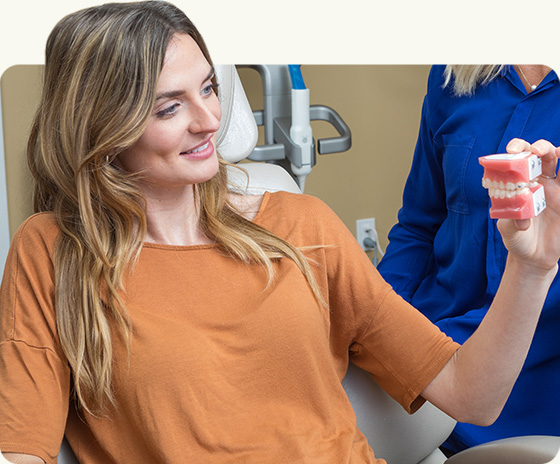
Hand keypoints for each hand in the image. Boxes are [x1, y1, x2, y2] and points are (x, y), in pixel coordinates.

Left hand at [498, 138, 559, 272]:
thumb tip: (523, 218)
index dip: (519, 148)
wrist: (533, 257)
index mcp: (522, 183)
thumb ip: (513, 220)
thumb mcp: (509, 230)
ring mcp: (559, 191)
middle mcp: (542, 182)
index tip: (512, 151)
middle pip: (546, 155)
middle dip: (543, 147)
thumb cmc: (517, 238)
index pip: (521, 158)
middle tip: (538, 151)